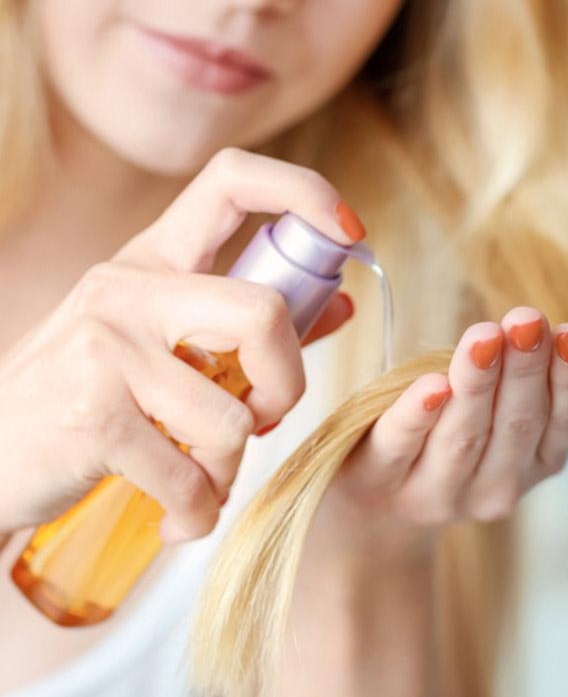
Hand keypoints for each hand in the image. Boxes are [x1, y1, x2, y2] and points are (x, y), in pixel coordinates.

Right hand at [0, 148, 360, 538]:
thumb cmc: (88, 397)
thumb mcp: (162, 343)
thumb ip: (249, 327)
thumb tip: (341, 302)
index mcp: (151, 260)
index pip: (231, 181)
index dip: (304, 192)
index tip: (350, 232)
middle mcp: (128, 288)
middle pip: (264, 315)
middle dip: (287, 384)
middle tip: (265, 417)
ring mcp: (105, 347)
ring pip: (233, 418)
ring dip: (230, 468)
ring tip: (200, 478)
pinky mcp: (93, 416)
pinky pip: (192, 477)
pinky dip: (198, 511)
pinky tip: (178, 515)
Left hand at [305, 306, 567, 566]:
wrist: (376, 513)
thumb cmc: (453, 436)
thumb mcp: (511, 405)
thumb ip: (562, 369)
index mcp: (533, 461)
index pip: (565, 420)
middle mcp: (493, 484)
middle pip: (516, 424)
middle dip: (524, 370)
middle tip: (527, 321)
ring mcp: (436, 489)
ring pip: (464, 435)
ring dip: (478, 384)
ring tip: (486, 337)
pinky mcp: (380, 477)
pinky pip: (402, 445)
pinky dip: (418, 416)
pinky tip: (431, 385)